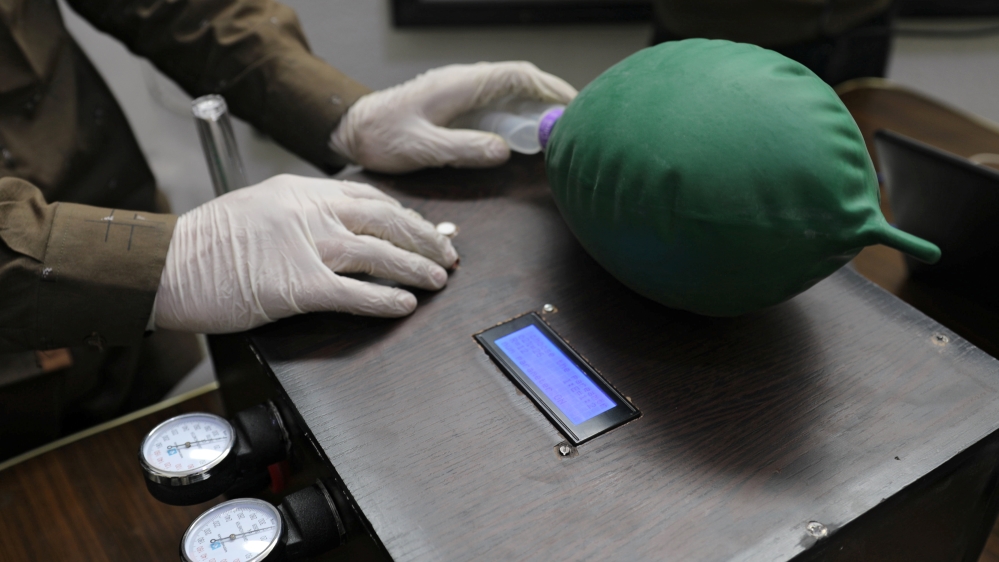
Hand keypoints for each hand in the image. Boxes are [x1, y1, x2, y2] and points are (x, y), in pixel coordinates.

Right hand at [154, 175, 456, 332]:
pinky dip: (385, 299)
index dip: (407, 215)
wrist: (163, 264)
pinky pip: (355, 292)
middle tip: (448, 254)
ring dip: (416, 268)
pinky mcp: (297, 285)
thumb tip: (344, 231)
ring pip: (379, 254)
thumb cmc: (204, 244)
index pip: (370, 198)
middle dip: (424, 239)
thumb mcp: (258, 208)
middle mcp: (310, 211)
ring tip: (438, 279)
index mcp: (301, 190)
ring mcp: (305, 246)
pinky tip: (405, 304)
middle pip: (386, 221)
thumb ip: (302, 214)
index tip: (431, 228)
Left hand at [330, 62, 576, 173]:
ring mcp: (462, 91)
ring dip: (536, 105)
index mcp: (460, 86)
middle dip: (551, 96)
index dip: (550, 89)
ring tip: (559, 128)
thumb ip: (463, 148)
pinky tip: (527, 133)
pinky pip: (497, 102)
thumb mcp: (422, 147)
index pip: (517, 77)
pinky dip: (518, 113)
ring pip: (511, 91)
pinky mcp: (458, 103)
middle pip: (520, 81)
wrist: (353, 128)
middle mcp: (465, 82)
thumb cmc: (382, 136)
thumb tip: (503, 150)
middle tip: (577, 120)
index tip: (574, 105)